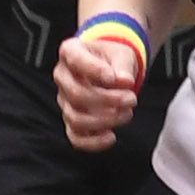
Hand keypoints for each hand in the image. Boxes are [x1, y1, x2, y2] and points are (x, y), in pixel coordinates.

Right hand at [55, 23, 144, 149]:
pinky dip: (93, 142)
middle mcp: (62, 76)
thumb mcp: (121, 53)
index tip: (116, 79)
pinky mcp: (72, 119)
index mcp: (70, 51)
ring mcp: (64, 100)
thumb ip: (123, 66)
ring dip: (104, 121)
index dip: (96, 71)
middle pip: (77, 94)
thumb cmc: (112, 58)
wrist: (110, 68)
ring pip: (76, 118)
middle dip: (108, 100)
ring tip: (127, 114)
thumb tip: (125, 81)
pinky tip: (111, 136)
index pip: (77, 60)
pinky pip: (75, 137)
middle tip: (131, 99)